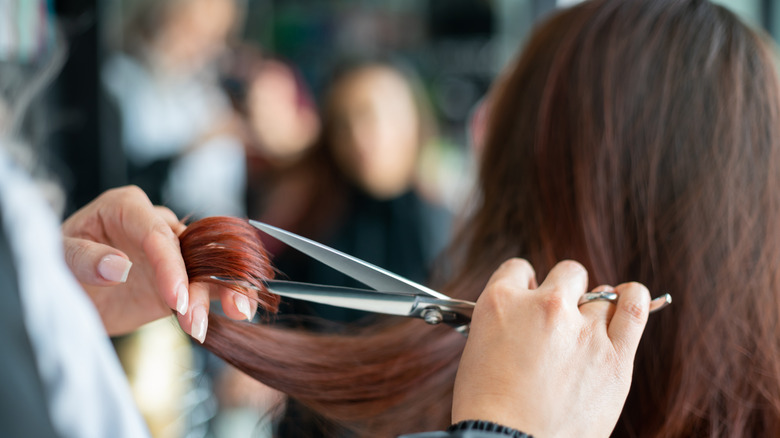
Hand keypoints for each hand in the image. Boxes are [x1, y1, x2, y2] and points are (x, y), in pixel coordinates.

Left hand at [61, 186, 255, 339]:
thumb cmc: (56, 264)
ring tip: (238, 312)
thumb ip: (85, 259)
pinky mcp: (181, 279)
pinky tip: (241, 310)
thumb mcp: (58, 257)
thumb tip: (119, 266)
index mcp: (126, 207)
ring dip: (224, 289)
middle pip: (190, 248)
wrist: (66, 292)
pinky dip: (226, 296)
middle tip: (194, 318)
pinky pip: (210, 284)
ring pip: (208, 265)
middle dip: (199, 282)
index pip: (156, 232)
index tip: (174, 297)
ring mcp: (172, 253)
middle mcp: (156, 225)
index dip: (170, 264)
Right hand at [452, 259, 650, 437]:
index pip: (519, 270)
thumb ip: (506, 323)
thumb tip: (529, 316)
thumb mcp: (478, 349)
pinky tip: (628, 300)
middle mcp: (544, 306)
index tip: (529, 302)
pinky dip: (633, 299)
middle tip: (557, 323)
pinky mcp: (614, 357)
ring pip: (600, 294)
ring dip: (595, 306)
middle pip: (566, 275)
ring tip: (591, 326)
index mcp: (501, 302)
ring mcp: (582, 329)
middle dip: (563, 293)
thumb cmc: (488, 408)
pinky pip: (634, 308)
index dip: (525, 286)